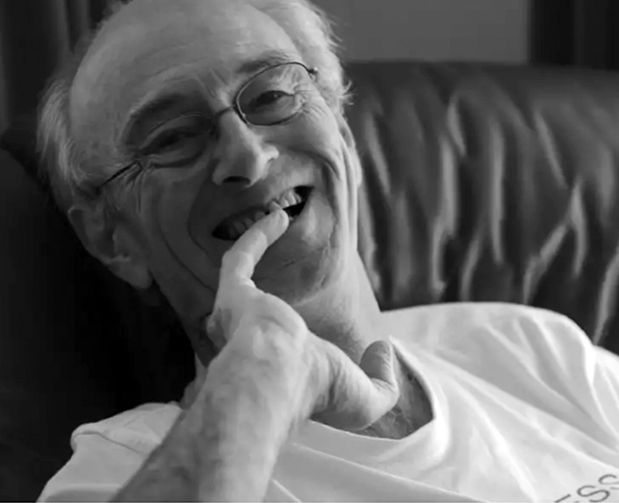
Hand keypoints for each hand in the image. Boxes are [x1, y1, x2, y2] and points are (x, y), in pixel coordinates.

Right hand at [205, 208, 399, 430]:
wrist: (278, 380)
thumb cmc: (317, 393)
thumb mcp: (365, 400)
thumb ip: (383, 382)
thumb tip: (382, 349)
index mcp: (280, 372)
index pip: (284, 356)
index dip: (303, 344)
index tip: (325, 329)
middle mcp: (250, 346)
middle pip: (250, 318)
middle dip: (260, 293)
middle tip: (290, 263)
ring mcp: (239, 319)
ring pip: (241, 278)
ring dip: (258, 251)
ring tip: (279, 225)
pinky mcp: (234, 294)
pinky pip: (239, 259)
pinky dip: (258, 237)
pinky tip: (280, 218)